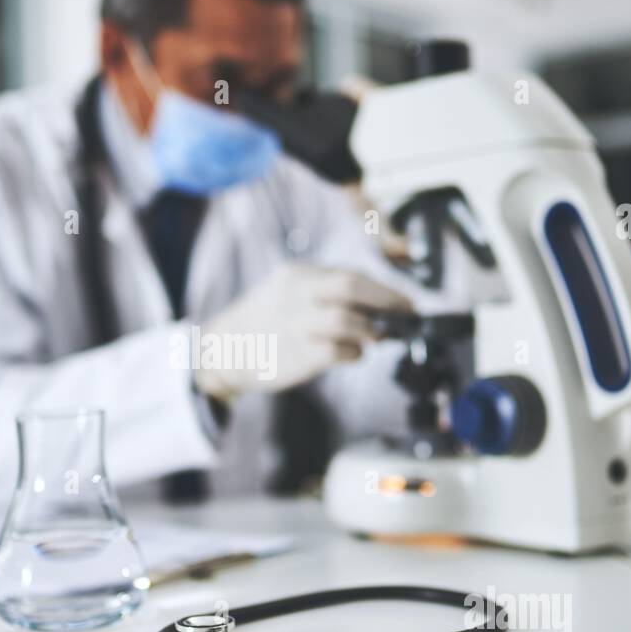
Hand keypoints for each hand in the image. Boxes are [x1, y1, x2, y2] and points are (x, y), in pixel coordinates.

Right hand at [192, 263, 411, 402]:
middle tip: (404, 315)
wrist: (224, 352)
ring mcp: (295, 325)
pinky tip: (352, 355)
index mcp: (297, 277)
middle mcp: (296, 295)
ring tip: (371, 338)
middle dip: (386, 300)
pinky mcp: (296, 355)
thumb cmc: (265, 324)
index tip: (406, 303)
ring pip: (347, 319)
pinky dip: (354, 353)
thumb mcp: (288, 294)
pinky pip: (337, 351)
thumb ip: (325, 295)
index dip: (385, 290)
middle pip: (350, 286)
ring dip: (369, 330)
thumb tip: (377, 306)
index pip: (350, 275)